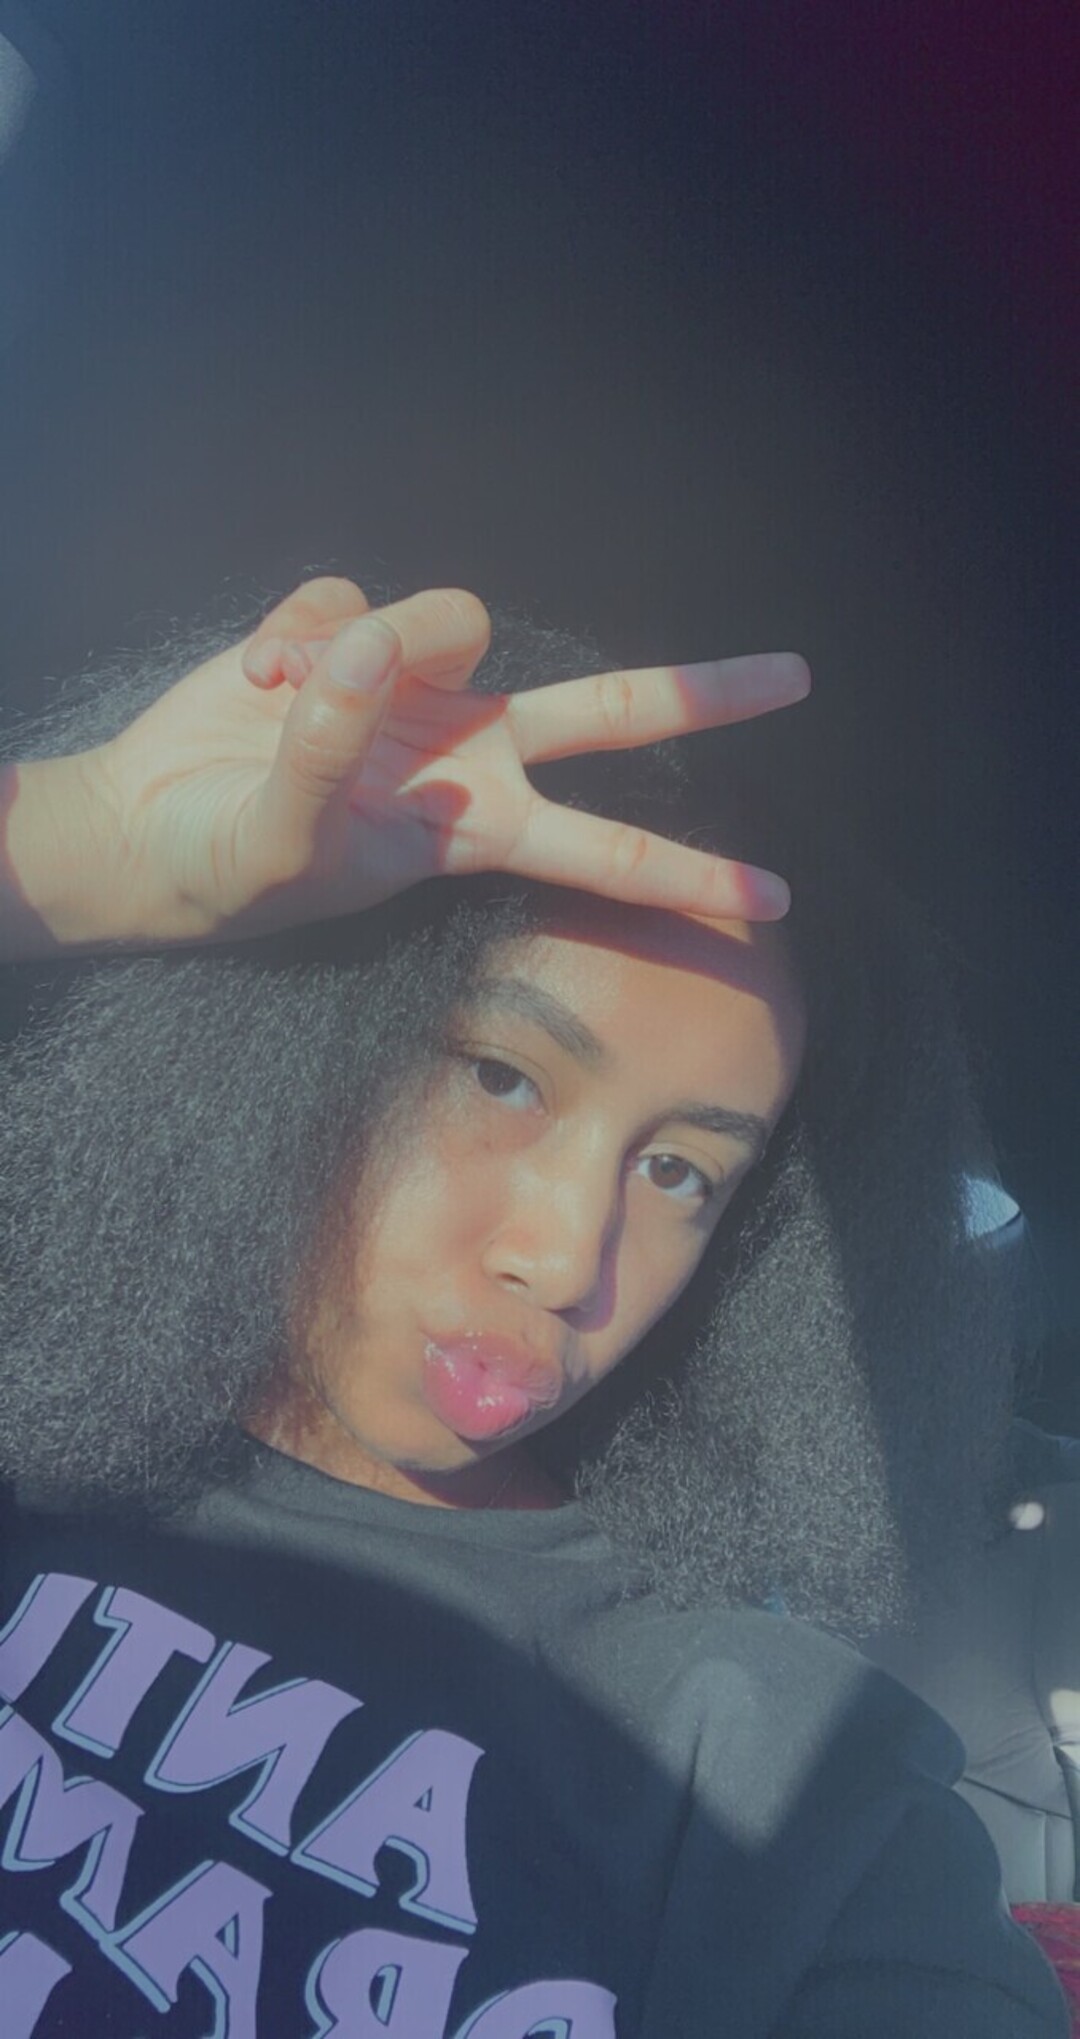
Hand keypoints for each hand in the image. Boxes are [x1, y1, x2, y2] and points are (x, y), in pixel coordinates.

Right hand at [4, 578, 808, 952]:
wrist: (145, 827)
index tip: (777, 900)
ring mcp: (415, 690)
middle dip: (701, 695)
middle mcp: (466, 751)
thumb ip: (333, 750)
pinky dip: (296, 631)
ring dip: (372, 644)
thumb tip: (374, 646)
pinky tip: (257, 676)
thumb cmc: (229, 867)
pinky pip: (349, 595)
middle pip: (609, 710)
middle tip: (799, 678)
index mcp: (472, 825)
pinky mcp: (352, 638)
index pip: (600, 848)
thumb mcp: (290, 840)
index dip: (687, 872)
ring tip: (284, 696)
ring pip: (452, 616)